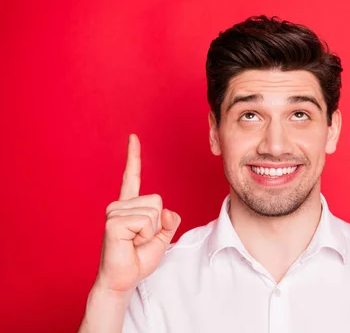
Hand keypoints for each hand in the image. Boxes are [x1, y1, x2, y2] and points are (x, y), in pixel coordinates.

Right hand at [95, 134, 180, 293]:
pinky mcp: (113, 221)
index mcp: (129, 206)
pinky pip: (146, 221)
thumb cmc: (138, 259)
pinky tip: (130, 243)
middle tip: (139, 240)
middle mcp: (119, 205)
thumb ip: (169, 221)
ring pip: (154, 212)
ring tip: (134, 242)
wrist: (123, 279)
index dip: (133, 157)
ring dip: (150, 232)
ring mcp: (114, 212)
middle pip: (157, 201)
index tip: (133, 138)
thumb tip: (167, 211)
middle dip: (157, 225)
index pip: (131, 177)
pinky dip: (145, 236)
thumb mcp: (162, 238)